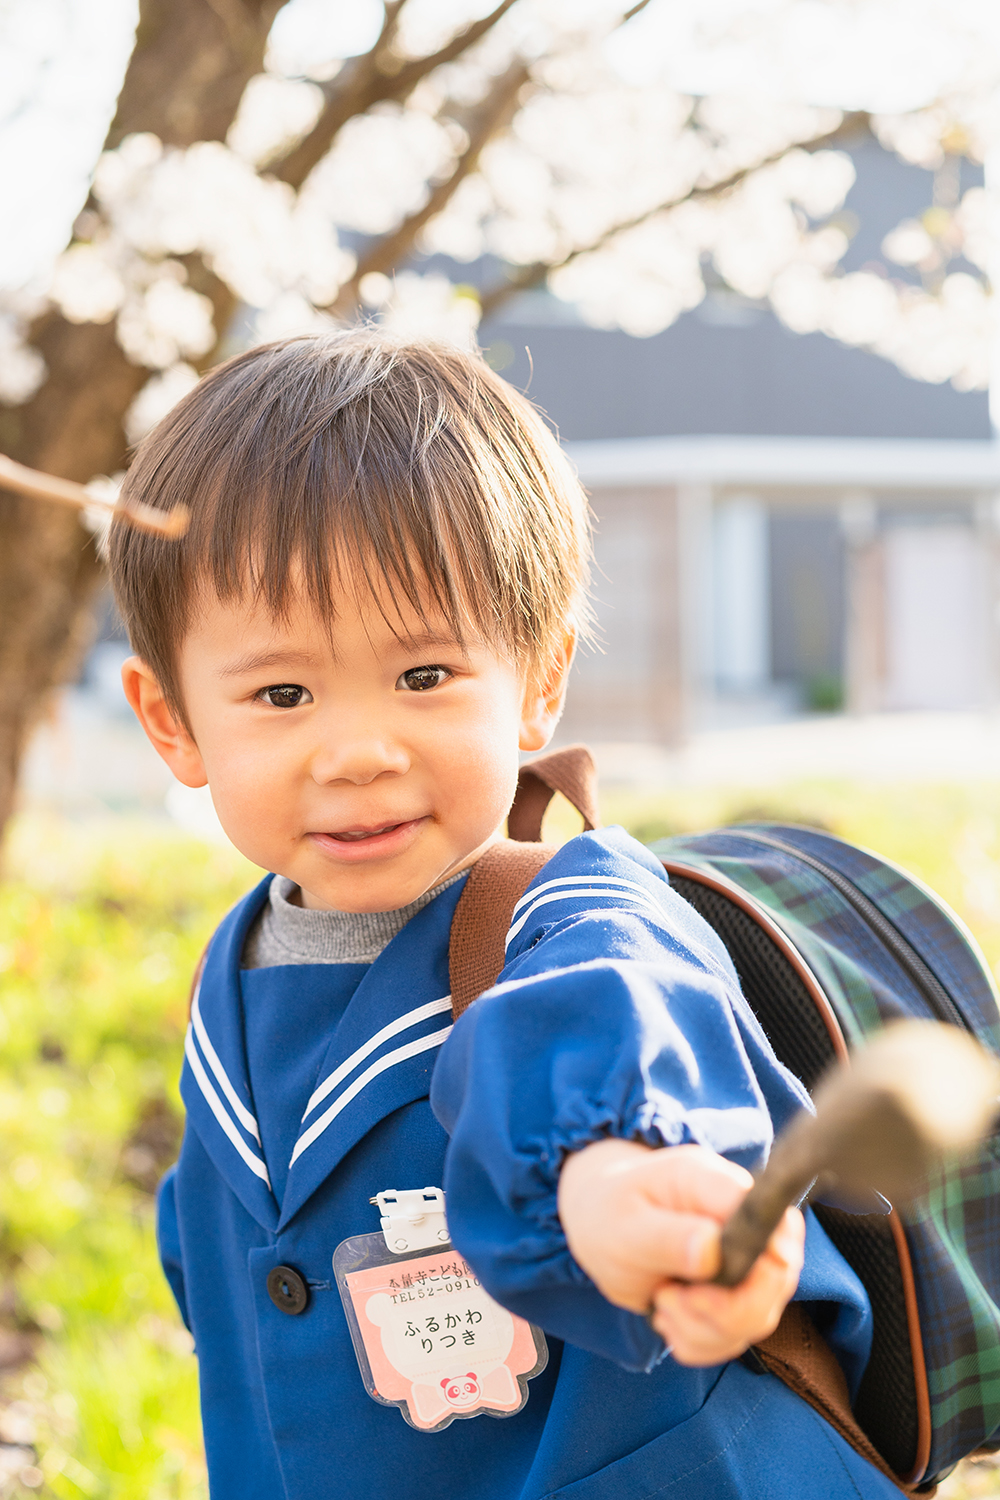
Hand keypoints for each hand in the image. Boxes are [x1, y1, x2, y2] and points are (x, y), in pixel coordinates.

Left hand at [557, 1138, 804, 1366]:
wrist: (601, 1224)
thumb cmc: (610, 1215)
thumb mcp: (624, 1225)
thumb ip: (668, 1236)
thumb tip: (713, 1250)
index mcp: (711, 1182)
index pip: (767, 1213)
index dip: (768, 1252)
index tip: (715, 1284)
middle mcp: (739, 1219)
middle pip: (776, 1275)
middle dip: (726, 1309)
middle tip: (670, 1298)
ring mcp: (745, 1259)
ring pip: (758, 1317)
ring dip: (704, 1328)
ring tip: (663, 1300)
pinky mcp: (738, 1294)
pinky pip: (735, 1338)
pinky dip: (699, 1341)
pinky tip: (669, 1315)